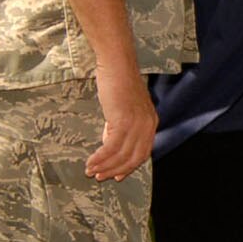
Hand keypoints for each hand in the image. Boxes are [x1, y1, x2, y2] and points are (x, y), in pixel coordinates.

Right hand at [87, 61, 157, 180]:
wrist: (117, 64)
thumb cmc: (118, 81)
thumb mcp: (125, 107)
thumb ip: (121, 125)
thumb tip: (109, 142)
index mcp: (151, 122)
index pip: (143, 152)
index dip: (128, 167)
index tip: (116, 175)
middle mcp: (148, 125)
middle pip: (134, 158)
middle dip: (116, 170)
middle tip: (100, 177)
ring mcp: (137, 124)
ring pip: (121, 155)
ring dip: (105, 167)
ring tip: (91, 171)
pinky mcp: (123, 121)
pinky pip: (111, 148)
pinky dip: (100, 158)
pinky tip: (91, 162)